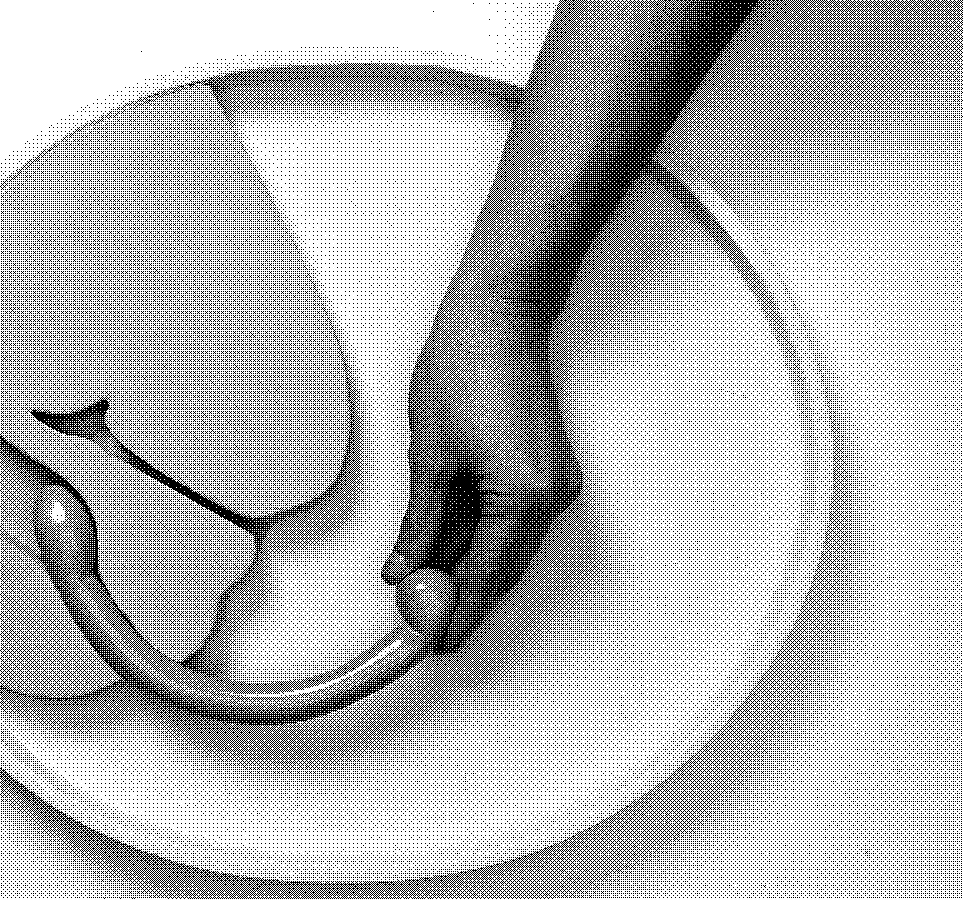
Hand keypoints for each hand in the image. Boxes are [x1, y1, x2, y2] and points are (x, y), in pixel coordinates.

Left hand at [382, 302, 581, 651]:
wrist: (498, 318)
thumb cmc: (464, 369)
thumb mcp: (428, 457)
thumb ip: (421, 524)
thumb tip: (404, 570)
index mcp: (522, 496)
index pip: (487, 575)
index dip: (459, 614)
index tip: (434, 643)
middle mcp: (552, 496)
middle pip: (507, 570)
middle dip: (466, 599)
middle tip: (426, 626)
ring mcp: (558, 483)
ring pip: (513, 549)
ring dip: (475, 570)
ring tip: (429, 592)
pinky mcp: (552, 470)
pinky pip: (518, 524)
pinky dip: (487, 542)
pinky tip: (453, 551)